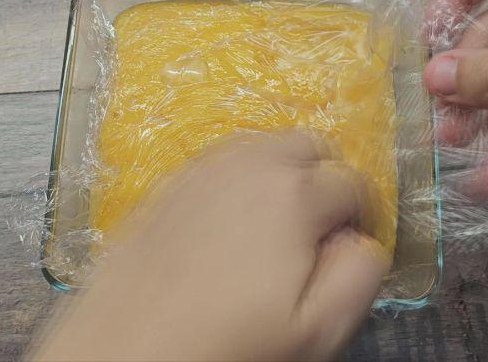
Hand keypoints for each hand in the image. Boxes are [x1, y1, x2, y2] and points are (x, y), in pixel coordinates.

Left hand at [29, 132, 389, 361]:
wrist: (126, 354)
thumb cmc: (223, 347)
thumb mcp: (315, 330)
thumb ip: (358, 275)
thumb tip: (361, 242)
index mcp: (294, 195)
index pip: (353, 182)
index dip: (361, 217)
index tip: (349, 249)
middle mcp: (248, 165)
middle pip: (309, 145)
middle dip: (324, 181)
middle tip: (318, 233)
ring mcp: (201, 169)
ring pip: (262, 146)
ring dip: (281, 174)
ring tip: (275, 229)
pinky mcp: (167, 184)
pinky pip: (219, 162)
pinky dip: (238, 180)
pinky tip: (228, 226)